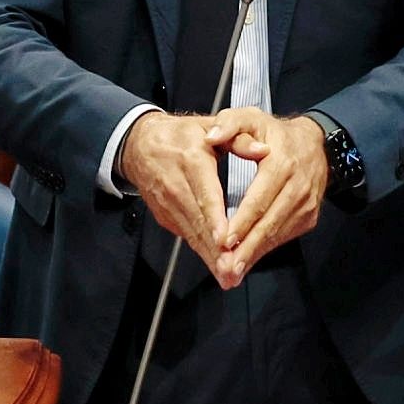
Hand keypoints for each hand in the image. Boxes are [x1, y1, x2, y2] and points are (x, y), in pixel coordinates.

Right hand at [120, 110, 265, 287]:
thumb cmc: (182, 135)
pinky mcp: (166, 217)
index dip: (214, 218)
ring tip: (228, 276)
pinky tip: (217, 266)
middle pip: (199, 222)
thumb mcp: (210, 128)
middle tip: (233, 270)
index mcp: (192, 161)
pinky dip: (202, 252)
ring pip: (192, 234)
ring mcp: (169, 204)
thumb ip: (239, 139)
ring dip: (209, 257)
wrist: (141, 145)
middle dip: (215, 249)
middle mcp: (177, 186)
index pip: (205, 193)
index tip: (225, 238)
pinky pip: (187, 236)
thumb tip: (262, 150)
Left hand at [204, 108, 327, 286]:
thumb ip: (229, 123)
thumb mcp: (251, 118)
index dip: (241, 221)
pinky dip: (265, 249)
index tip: (224, 239)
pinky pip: (285, 236)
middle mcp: (298, 186)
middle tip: (226, 268)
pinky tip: (248, 259)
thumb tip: (211, 136)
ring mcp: (306, 203)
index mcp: (282, 163)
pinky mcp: (309, 216)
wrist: (316, 144)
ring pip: (278, 233)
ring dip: (255, 254)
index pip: (259, 198)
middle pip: (269, 222)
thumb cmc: (276, 134)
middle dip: (247, 248)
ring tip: (232, 272)